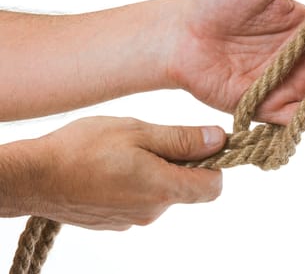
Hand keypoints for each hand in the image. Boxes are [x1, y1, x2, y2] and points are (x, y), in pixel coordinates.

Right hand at [26, 117, 225, 229]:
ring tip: (128, 152)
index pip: (214, 187)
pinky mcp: (118, 221)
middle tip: (154, 141)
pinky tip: (115, 168)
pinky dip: (139, 183)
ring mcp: (135, 219)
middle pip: (189, 188)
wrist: (35, 178)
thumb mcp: (138, 132)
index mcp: (163, 189)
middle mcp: (154, 211)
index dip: (215, 164)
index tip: (201, 144)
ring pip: (164, 192)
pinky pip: (143, 201)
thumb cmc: (84, 148)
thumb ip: (182, 140)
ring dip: (158, 171)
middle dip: (182, 164)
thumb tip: (219, 140)